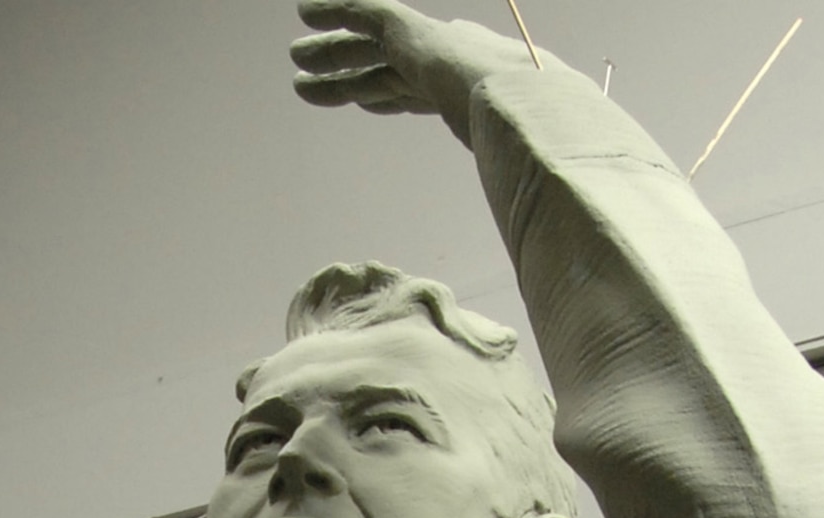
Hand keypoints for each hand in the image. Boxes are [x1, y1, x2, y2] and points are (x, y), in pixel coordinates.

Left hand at [291, 0, 551, 145]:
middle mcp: (440, 64)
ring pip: (364, 47)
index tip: (364, 101)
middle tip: (306, 80)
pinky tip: (305, 9)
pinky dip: (336, 9)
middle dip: (344, 73)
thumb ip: (503, 170)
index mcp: (458, 93)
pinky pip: (366, 13)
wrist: (529, 106)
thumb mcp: (509, 161)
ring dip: (329, 50)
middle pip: (378, 71)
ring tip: (294, 55)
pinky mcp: (412, 30)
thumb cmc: (527, 144)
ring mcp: (426, 47)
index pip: (411, 92)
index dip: (383, 95)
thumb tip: (515, 192)